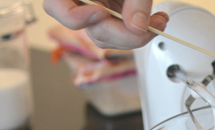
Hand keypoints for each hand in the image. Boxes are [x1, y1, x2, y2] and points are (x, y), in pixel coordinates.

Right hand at [43, 0, 167, 49]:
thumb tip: (137, 26)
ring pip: (106, 36)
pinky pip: (118, 33)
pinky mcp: (108, 14)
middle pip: (92, 29)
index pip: (56, 6)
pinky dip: (138, 32)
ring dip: (135, 36)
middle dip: (125, 34)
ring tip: (158, 21)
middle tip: (152, 26)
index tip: (102, 12)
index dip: (77, 17)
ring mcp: (93, 8)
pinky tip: (154, 22)